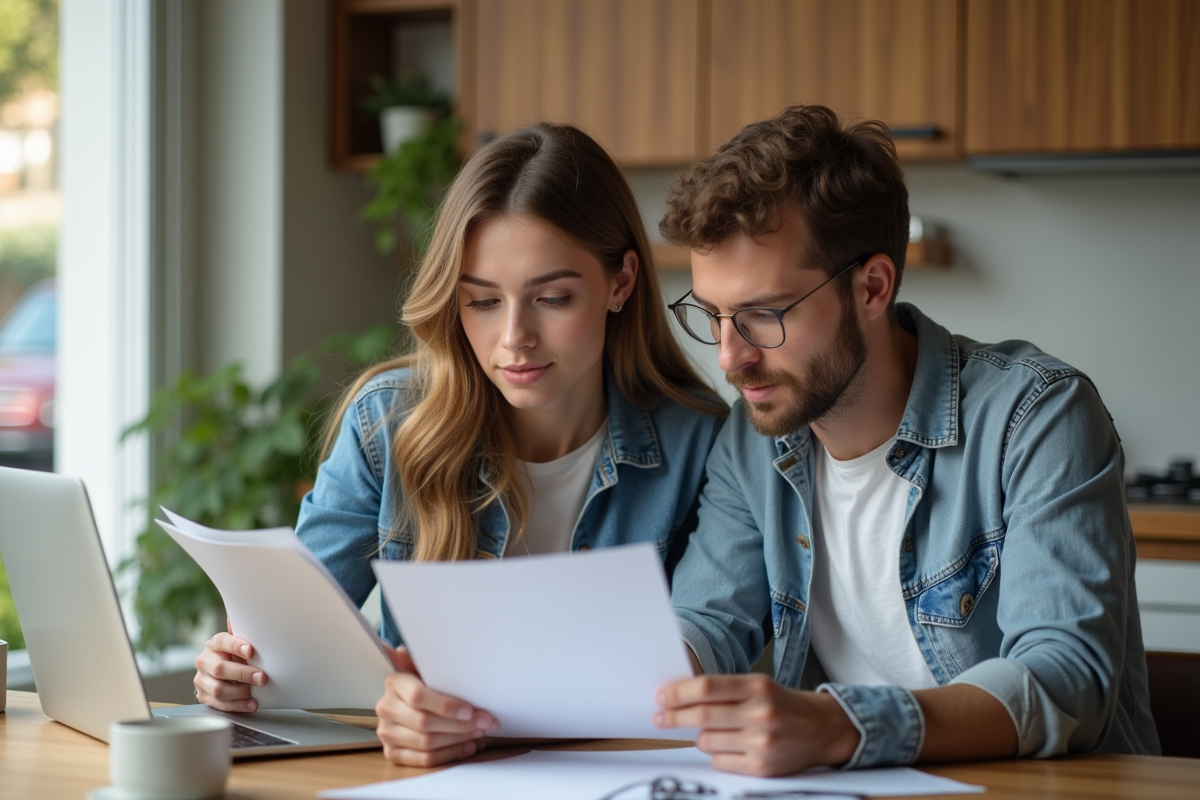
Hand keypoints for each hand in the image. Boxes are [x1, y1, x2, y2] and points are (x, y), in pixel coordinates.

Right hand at [193, 631, 266, 712]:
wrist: (221, 675)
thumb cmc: (234, 657)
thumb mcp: (238, 645)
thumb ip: (244, 635)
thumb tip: (250, 616)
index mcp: (214, 644)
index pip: (222, 641)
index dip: (236, 646)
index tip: (251, 651)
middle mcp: (204, 661)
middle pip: (220, 668)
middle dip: (243, 674)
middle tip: (262, 677)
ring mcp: (201, 680)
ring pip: (218, 689)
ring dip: (240, 692)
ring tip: (255, 693)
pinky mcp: (203, 696)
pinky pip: (220, 704)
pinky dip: (238, 705)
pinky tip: (251, 703)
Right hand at [375, 646, 497, 766]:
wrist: (407, 700)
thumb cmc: (424, 682)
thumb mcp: (425, 666)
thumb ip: (422, 660)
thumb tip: (402, 651)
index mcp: (394, 683)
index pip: (418, 697)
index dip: (446, 706)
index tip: (470, 710)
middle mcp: (386, 708)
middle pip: (425, 723)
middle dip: (459, 725)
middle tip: (484, 722)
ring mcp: (387, 732)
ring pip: (426, 743)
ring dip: (457, 739)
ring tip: (478, 732)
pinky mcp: (393, 752)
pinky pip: (423, 759)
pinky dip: (448, 754)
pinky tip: (465, 746)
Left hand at [653, 674, 859, 775]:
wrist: (821, 729)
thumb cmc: (782, 704)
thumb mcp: (758, 686)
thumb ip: (724, 690)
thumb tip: (680, 697)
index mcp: (757, 687)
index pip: (707, 687)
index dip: (679, 693)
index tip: (662, 697)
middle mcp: (760, 714)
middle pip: (702, 716)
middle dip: (674, 717)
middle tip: (660, 717)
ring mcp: (761, 742)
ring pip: (707, 741)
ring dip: (699, 737)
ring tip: (709, 732)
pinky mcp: (761, 767)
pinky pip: (719, 761)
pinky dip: (715, 754)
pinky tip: (727, 747)